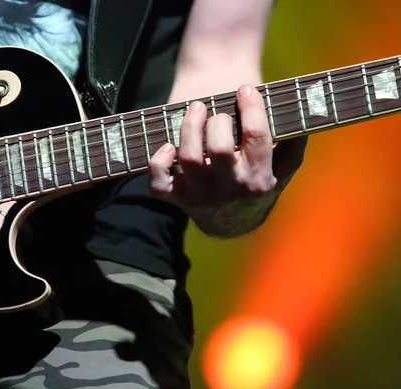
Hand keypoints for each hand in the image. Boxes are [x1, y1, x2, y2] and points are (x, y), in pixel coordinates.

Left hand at [148, 84, 306, 236]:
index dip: (251, 108)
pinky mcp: (177, 198)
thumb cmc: (256, 184)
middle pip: (218, 148)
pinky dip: (158, 164)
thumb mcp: (282, 170)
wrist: (232, 223)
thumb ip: (292, 146)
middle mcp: (229, 190)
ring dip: (189, 129)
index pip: (256, 137)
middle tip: (217, 111)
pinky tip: (168, 147)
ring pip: (189, 159)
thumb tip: (304, 118)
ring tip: (194, 110)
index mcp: (258, 180)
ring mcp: (200, 196)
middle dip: (217, 121)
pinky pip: (159, 184)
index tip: (246, 90)